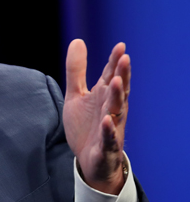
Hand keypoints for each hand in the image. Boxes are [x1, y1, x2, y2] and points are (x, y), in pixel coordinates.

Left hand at [64, 39, 130, 194]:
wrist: (88, 160)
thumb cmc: (86, 125)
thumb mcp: (76, 95)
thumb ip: (76, 71)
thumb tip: (77, 41)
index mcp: (104, 96)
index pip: (111, 76)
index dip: (115, 62)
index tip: (120, 46)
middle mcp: (111, 109)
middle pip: (118, 90)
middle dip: (122, 75)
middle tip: (124, 58)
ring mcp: (110, 127)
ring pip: (117, 110)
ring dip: (118, 97)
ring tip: (118, 82)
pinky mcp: (105, 145)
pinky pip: (108, 137)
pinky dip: (108, 129)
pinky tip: (107, 120)